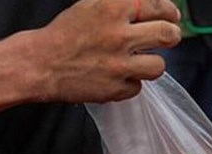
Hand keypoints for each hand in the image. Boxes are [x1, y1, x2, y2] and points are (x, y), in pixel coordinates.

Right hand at [33, 0, 180, 102]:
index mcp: (112, 8)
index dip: (169, 11)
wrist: (39, 63)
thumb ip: (122, 6)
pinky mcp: (117, 88)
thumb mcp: (92, 6)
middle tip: (168, 37)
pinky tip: (117, 76)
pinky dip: (130, 82)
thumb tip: (154, 8)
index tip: (171, 15)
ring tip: (140, 60)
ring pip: (159, 65)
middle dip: (172, 35)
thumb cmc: (66, 34)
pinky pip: (138, 86)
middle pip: (168, 34)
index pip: (157, 6)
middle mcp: (119, 35)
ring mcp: (119, 64)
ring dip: (152, 63)